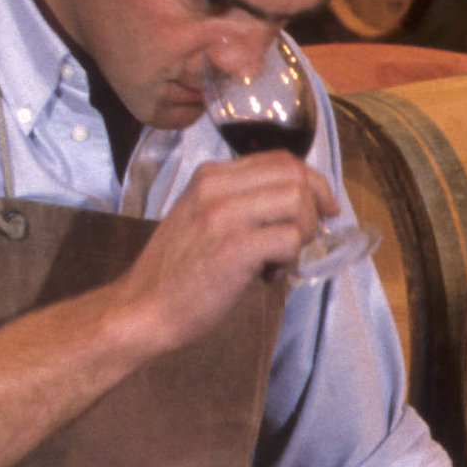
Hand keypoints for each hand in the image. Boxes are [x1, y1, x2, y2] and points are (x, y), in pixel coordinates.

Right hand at [111, 153, 342, 351]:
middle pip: (294, 174)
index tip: (323, 207)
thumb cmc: (175, 272)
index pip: (279, 159)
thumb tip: (294, 201)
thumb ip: (238, 201)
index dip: (311, 181)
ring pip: (297, 201)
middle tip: (310, 236)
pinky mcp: (234, 248)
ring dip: (305, 231)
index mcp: (210, 176)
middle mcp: (216, 187)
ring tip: (286, 257)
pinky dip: (293, 258)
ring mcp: (224, 215)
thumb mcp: (198, 217)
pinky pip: (290, 238)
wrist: (143, 308)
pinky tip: (274, 274)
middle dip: (315, 205)